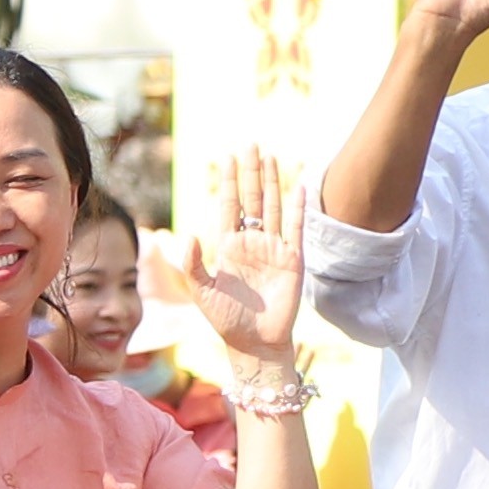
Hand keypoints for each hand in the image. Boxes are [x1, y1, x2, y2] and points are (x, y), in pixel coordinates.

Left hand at [170, 149, 305, 369]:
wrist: (254, 343)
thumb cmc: (226, 319)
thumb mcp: (202, 291)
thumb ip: (193, 264)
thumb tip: (189, 234)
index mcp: (228, 246)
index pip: (228, 206)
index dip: (228, 183)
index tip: (226, 158)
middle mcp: (251, 242)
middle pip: (251, 199)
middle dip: (250, 173)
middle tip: (249, 145)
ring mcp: (273, 249)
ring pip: (272, 207)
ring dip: (272, 182)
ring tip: (270, 157)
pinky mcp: (293, 260)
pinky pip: (296, 229)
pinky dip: (298, 208)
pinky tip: (300, 186)